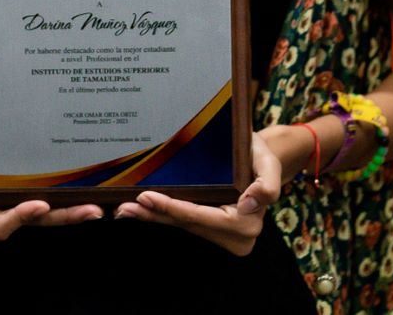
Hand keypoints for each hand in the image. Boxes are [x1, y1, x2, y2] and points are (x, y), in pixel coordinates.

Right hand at [0, 85, 102, 238]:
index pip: (0, 222)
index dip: (19, 217)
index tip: (38, 204)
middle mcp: (8, 204)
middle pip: (39, 220)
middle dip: (64, 217)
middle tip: (90, 210)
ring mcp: (28, 195)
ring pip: (56, 212)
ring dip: (78, 211)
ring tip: (101, 205)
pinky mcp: (44, 184)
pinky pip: (62, 194)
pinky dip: (80, 194)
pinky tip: (101, 189)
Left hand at [114, 128, 281, 254]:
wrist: (258, 156)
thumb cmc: (261, 156)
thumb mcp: (269, 163)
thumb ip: (267, 184)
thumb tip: (249, 204)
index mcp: (247, 223)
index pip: (202, 217)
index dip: (173, 208)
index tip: (147, 197)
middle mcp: (236, 236)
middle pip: (188, 223)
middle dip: (155, 215)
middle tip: (124, 206)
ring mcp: (222, 235)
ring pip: (182, 225)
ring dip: (153, 217)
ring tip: (124, 209)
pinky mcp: (210, 229)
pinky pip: (183, 222)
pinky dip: (161, 216)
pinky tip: (139, 211)